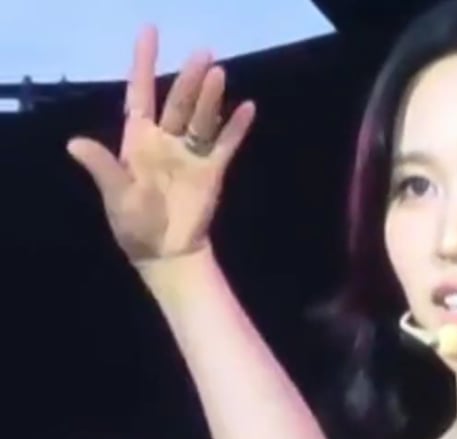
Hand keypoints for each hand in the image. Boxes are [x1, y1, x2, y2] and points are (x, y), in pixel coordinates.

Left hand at [67, 26, 254, 263]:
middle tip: (203, 55)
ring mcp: (190, 154)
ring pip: (201, 118)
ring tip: (219, 74)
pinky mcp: (212, 171)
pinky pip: (225, 144)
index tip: (149, 32)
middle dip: (189, 79)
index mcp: (139, 140)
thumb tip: (73, 143)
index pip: (140, 94)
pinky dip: (236, 128)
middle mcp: (166, 140)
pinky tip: (247, 108)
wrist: (166, 254)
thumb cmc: (135, 225)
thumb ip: (102, 167)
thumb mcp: (116, 195)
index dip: (143, 63)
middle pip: (178, 102)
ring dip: (211, 98)